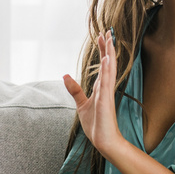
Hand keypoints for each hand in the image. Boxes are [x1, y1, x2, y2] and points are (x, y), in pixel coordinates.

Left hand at [63, 30, 122, 156]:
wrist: (104, 142)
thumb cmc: (96, 125)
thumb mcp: (81, 104)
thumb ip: (75, 90)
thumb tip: (65, 75)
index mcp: (101, 88)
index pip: (103, 65)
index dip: (103, 50)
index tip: (103, 36)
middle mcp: (106, 88)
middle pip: (108, 63)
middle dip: (108, 47)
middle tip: (108, 31)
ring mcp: (107, 93)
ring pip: (109, 69)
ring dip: (109, 54)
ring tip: (109, 39)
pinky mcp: (106, 101)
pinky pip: (107, 83)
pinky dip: (107, 71)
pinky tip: (107, 60)